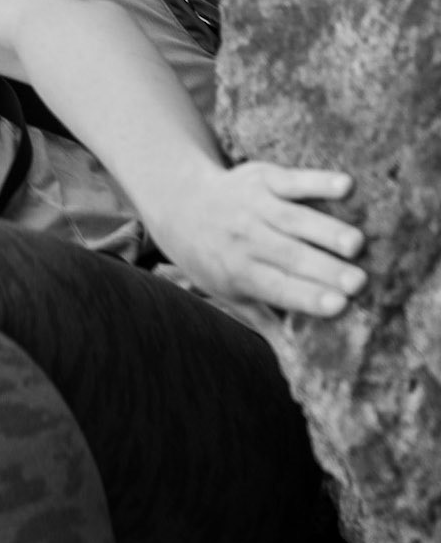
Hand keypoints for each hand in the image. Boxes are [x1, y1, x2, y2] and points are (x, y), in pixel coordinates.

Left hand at [148, 163, 366, 316]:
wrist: (183, 205)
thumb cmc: (215, 259)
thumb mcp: (230, 294)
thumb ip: (265, 322)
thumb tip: (295, 363)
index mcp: (240, 273)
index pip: (278, 288)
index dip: (308, 297)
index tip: (339, 306)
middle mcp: (245, 240)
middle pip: (290, 256)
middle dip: (325, 269)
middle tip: (359, 282)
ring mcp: (254, 207)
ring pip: (294, 220)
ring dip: (327, 231)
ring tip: (356, 244)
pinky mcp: (263, 179)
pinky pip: (293, 180)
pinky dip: (319, 182)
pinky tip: (347, 187)